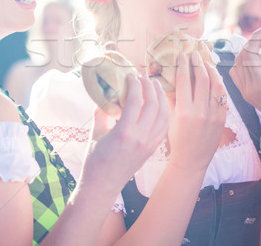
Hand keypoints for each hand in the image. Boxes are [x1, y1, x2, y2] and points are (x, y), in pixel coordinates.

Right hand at [82, 74, 168, 192]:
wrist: (103, 185)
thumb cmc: (95, 160)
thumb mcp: (96, 133)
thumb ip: (102, 112)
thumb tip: (106, 93)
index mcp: (124, 133)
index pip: (136, 101)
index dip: (135, 84)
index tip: (131, 74)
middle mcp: (140, 138)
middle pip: (153, 105)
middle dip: (150, 87)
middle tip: (143, 76)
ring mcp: (149, 144)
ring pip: (163, 114)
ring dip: (161, 97)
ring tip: (155, 85)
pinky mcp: (153, 149)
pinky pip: (164, 126)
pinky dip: (165, 111)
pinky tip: (161, 103)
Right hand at [167, 52, 227, 170]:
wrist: (191, 160)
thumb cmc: (177, 139)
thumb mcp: (170, 118)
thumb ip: (171, 98)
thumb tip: (169, 79)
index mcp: (184, 111)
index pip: (183, 81)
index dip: (182, 65)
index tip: (181, 55)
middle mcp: (200, 111)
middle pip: (201, 79)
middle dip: (197, 63)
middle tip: (194, 54)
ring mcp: (213, 115)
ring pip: (215, 85)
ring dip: (211, 71)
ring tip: (205, 62)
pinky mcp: (222, 118)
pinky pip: (223, 96)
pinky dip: (219, 84)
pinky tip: (215, 77)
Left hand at [230, 24, 260, 132]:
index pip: (250, 53)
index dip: (257, 36)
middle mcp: (249, 88)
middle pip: (242, 55)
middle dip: (253, 40)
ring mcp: (245, 92)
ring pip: (237, 63)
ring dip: (248, 50)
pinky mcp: (245, 94)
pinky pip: (236, 72)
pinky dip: (243, 61)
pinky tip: (257, 58)